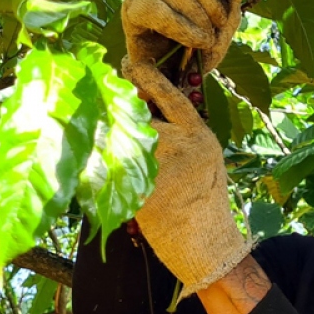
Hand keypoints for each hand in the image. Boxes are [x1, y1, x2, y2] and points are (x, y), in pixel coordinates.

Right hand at [122, 0, 261, 77]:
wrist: (174, 79)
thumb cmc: (197, 46)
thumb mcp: (221, 22)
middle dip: (212, 3)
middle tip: (219, 26)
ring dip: (198, 18)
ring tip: (207, 40)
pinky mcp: (133, 10)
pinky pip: (160, 12)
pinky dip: (182, 28)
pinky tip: (195, 40)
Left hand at [122, 58, 251, 293]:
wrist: (208, 249)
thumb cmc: (202, 207)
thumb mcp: (204, 162)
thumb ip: (181, 137)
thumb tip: (144, 112)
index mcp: (200, 136)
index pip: (173, 98)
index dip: (150, 79)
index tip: (130, 65)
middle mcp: (187, 146)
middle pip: (141, 120)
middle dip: (121, 122)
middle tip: (105, 118)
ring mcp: (168, 168)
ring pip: (125, 146)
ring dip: (111, 151)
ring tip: (109, 161)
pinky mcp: (150, 191)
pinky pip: (118, 175)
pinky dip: (107, 180)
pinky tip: (108, 187)